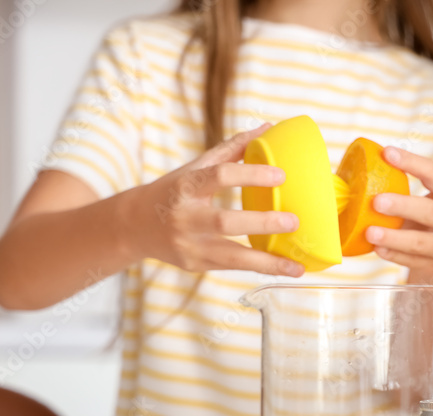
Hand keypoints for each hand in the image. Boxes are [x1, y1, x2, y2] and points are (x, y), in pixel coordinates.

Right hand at [118, 124, 304, 276]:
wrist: (134, 226)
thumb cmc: (174, 191)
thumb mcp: (196, 168)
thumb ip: (231, 150)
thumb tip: (268, 128)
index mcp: (185, 186)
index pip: (219, 176)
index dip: (250, 174)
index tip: (280, 175)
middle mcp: (185, 217)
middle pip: (225, 221)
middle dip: (261, 223)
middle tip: (293, 221)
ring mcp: (189, 244)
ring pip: (232, 257)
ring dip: (268, 262)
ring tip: (298, 266)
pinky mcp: (195, 264)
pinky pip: (234, 269)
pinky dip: (262, 268)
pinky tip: (287, 270)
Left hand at [365, 147, 432, 288]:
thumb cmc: (429, 224)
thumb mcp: (428, 204)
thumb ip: (405, 192)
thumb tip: (359, 174)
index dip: (411, 162)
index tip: (387, 153)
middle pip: (430, 211)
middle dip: (402, 206)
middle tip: (376, 202)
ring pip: (420, 242)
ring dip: (393, 237)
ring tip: (370, 232)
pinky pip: (412, 261)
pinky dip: (393, 255)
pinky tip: (377, 250)